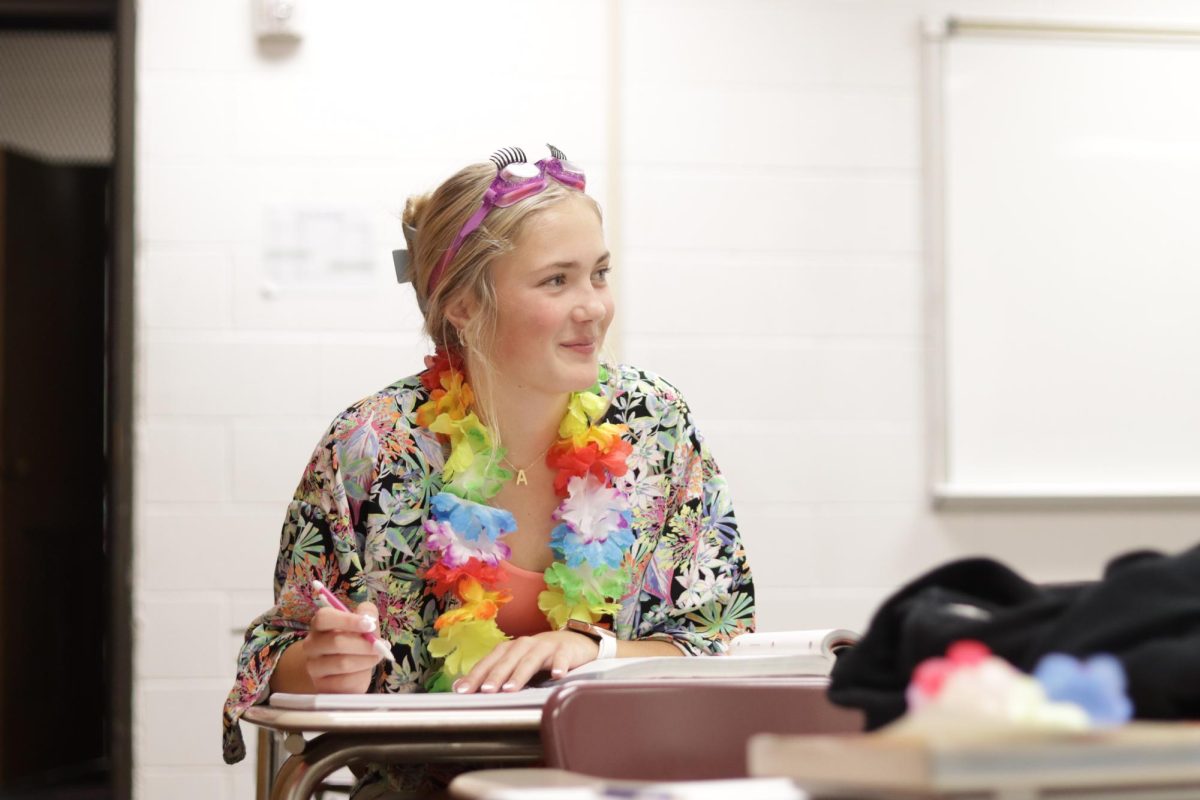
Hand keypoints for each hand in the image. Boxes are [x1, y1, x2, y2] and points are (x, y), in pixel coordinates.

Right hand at [302, 601, 382, 692]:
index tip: (370, 625)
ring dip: (366, 660)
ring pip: (342, 663)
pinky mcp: (322, 687)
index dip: (348, 620)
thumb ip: (367, 614)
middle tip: (381, 646)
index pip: (324, 618)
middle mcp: (311, 646)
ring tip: (375, 657)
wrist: (339, 671)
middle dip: (364, 644)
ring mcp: (314, 668)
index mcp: (319, 626)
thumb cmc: (352, 642)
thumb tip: (370, 620)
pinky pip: (345, 682)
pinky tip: (364, 671)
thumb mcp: (361, 625)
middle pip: (336, 642)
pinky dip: (361, 676)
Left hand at [454, 630, 599, 693]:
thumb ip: (493, 674)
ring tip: (511, 688)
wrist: (573, 641)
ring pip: (531, 659)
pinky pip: (561, 657)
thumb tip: (461, 688)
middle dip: (496, 675)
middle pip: (508, 660)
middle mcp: (525, 645)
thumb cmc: (540, 657)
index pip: (489, 661)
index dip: (476, 675)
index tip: (462, 691)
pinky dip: (559, 665)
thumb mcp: (516, 663)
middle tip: (486, 691)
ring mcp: (545, 646)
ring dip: (520, 673)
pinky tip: (557, 675)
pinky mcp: (565, 650)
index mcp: (510, 649)